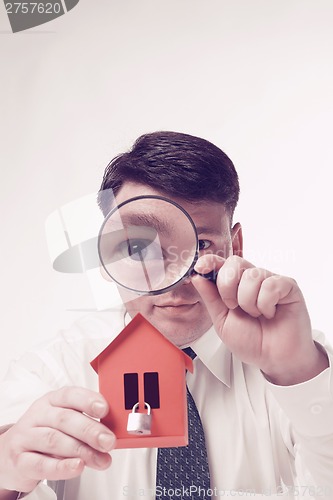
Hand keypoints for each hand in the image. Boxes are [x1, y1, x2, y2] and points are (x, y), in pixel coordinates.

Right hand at [0, 387, 115, 493]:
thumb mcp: (63, 423)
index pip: (69, 395)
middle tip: (108, 441)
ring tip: (100, 459)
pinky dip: (62, 467)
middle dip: (90, 430)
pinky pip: (41, 464)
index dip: (88, 400)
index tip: (105, 409)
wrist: (11, 455)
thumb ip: (84, 425)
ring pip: (54, 441)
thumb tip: (110, 434)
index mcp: (51, 400)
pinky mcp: (19, 461)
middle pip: (65, 419)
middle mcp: (38, 415)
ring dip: (81, 451)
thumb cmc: (44, 434)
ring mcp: (26, 437)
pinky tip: (77, 467)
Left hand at [192, 255, 327, 384]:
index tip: (201, 268)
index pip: (222, 263)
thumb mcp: (222, 321)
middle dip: (227, 286)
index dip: (210, 261)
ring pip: (251, 275)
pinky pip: (270, 284)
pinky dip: (265, 303)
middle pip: (235, 262)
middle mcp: (253, 279)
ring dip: (248, 301)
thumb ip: (211, 298)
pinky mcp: (288, 286)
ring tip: (256, 314)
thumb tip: (197, 277)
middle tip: (233, 307)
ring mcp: (271, 280)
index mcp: (236, 285)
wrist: (274, 359)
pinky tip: (270, 313)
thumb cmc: (252, 342)